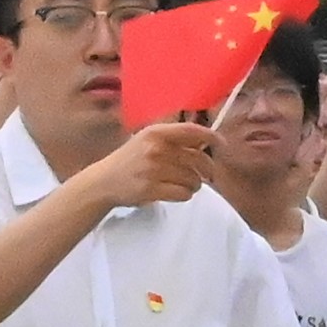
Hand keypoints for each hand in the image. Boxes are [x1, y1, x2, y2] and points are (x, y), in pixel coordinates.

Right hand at [83, 122, 218, 210]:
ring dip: (194, 185)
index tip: (221, 144)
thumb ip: (174, 140)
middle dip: (207, 169)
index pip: (192, 131)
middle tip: (206, 175)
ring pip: (193, 179)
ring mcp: (153, 170)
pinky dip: (185, 195)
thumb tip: (206, 142)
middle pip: (198, 159)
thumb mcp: (148, 141)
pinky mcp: (151, 189)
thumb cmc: (130, 160)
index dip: (211, 137)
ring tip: (184, 185)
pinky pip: (183, 194)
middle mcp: (156, 149)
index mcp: (156, 133)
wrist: (104, 181)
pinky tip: (176, 192)